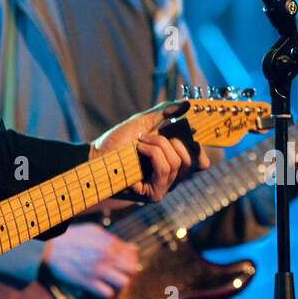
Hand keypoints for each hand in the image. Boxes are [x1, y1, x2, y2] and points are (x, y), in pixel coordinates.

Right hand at [43, 223, 136, 298]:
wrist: (48, 249)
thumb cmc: (69, 239)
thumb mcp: (93, 231)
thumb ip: (112, 239)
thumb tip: (130, 247)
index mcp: (108, 242)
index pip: (132, 255)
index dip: (131, 260)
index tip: (125, 263)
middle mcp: (106, 256)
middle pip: (131, 270)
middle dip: (128, 272)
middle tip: (120, 274)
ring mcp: (98, 270)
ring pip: (123, 283)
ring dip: (119, 284)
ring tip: (112, 283)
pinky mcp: (88, 283)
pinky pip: (107, 293)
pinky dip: (106, 293)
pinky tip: (101, 289)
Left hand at [90, 102, 209, 202]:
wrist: (97, 154)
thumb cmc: (118, 141)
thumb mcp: (144, 122)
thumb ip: (166, 112)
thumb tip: (188, 104)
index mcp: (174, 164)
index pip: (200, 163)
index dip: (199, 149)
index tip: (189, 133)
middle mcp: (172, 179)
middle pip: (189, 159)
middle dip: (170, 140)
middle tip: (150, 135)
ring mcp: (164, 188)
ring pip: (176, 161)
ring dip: (157, 144)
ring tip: (140, 142)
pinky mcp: (155, 194)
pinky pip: (164, 167)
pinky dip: (152, 152)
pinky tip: (138, 150)